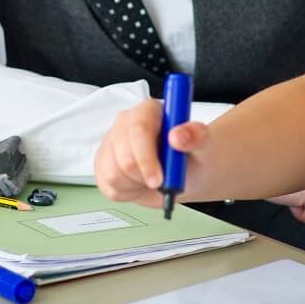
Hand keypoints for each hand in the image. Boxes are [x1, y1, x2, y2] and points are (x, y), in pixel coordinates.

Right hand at [95, 99, 211, 204]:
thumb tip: (177, 136)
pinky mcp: (102, 162)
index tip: (159, 179)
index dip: (147, 158)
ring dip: (136, 184)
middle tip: (162, 182)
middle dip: (144, 176)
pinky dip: (127, 192)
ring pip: (113, 174)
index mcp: (148, 111)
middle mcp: (125, 123)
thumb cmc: (189, 155)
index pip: (139, 130)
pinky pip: (107, 185)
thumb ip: (195, 135)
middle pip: (124, 157)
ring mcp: (110, 142)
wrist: (182, 173)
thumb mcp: (202, 144)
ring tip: (151, 179)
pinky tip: (139, 183)